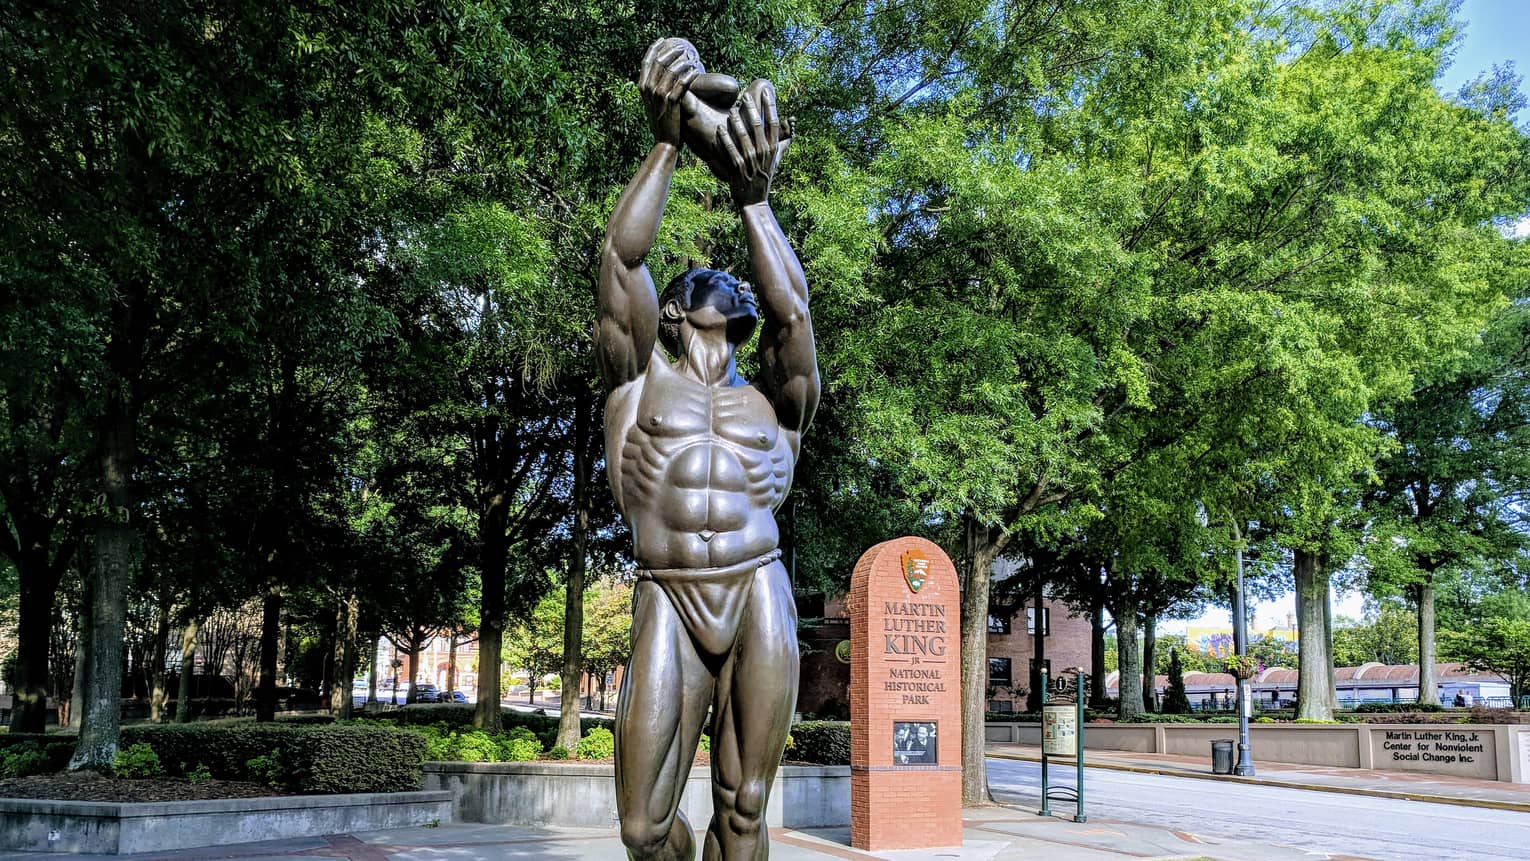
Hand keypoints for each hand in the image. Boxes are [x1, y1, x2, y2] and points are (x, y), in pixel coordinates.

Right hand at [640, 38, 698, 144]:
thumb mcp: (653, 103)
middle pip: (659, 62)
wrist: (664, 141)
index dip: (654, 48)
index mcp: (642, 88)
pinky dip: (689, 75)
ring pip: (671, 71)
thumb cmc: (662, 121)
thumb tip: (663, 73)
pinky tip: (695, 71)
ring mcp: (659, 96)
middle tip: (682, 47)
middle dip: (671, 52)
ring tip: (691, 58)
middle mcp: (648, 89)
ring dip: (682, 62)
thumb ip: (655, 88)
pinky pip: (682, 84)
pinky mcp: (672, 102)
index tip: (663, 40)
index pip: (646, 62)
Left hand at [713, 79, 792, 205]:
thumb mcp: (777, 160)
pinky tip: (719, 128)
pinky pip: (731, 151)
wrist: (755, 200)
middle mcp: (763, 153)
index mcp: (773, 149)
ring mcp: (751, 161)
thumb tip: (793, 129)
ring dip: (736, 122)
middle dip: (751, 108)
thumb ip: (784, 144)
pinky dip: (725, 139)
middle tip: (745, 95)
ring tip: (731, 110)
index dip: (770, 106)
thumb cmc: (765, 177)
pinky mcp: (738, 168)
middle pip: (758, 125)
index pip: (773, 123)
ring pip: (743, 136)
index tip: (766, 92)